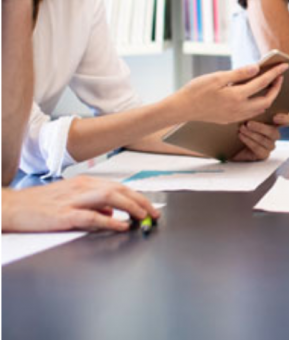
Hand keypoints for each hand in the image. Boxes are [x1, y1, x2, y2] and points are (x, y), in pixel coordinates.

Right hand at [1, 177, 159, 232]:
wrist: (10, 207)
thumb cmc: (38, 204)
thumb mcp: (69, 199)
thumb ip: (92, 204)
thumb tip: (111, 212)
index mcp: (84, 182)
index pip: (118, 186)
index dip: (137, 196)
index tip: (150, 206)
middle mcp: (81, 187)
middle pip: (118, 190)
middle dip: (140, 201)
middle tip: (154, 213)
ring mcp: (72, 200)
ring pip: (109, 197)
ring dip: (130, 206)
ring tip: (143, 217)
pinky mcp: (63, 215)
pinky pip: (91, 216)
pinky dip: (108, 220)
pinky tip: (120, 225)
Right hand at [177, 63, 287, 124]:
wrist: (181, 108)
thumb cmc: (196, 90)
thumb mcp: (217, 77)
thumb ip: (239, 74)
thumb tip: (256, 68)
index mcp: (236, 96)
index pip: (262, 84)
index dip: (275, 74)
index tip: (284, 66)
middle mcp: (238, 109)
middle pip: (266, 101)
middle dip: (276, 88)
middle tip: (279, 76)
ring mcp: (234, 116)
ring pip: (259, 109)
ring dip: (268, 97)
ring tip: (270, 84)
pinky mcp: (229, 120)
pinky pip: (250, 113)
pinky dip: (257, 104)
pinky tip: (255, 95)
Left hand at [231, 113, 288, 161]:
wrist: (228, 144)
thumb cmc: (237, 127)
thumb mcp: (245, 117)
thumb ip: (253, 112)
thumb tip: (254, 105)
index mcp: (274, 123)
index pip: (288, 121)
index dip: (285, 119)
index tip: (275, 117)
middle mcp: (273, 135)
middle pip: (274, 132)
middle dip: (260, 127)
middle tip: (248, 123)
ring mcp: (269, 146)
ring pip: (266, 141)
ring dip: (253, 135)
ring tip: (241, 129)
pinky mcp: (263, 155)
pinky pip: (260, 150)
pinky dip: (250, 142)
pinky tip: (242, 137)